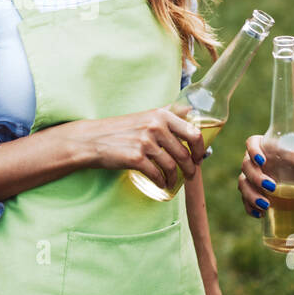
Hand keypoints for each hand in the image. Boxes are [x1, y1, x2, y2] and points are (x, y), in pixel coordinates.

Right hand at [75, 107, 206, 189]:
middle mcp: (155, 126)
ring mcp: (145, 142)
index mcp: (161, 115)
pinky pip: (156, 174)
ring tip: (173, 182)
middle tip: (189, 175)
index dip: (200, 149)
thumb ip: (167, 112)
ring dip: (175, 178)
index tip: (199, 157)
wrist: (92, 139)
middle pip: (184, 153)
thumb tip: (191, 110)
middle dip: (190, 168)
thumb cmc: (122, 129)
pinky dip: (161, 182)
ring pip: (171, 166)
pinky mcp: (135, 158)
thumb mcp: (146, 115)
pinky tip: (161, 184)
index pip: (193, 133)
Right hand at [237, 132, 293, 217]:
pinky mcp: (251, 192)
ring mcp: (250, 177)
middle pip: (246, 166)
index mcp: (265, 147)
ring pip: (243, 184)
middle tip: (272, 187)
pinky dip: (250, 208)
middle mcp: (254, 161)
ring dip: (251, 195)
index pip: (252, 143)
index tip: (263, 161)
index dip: (253, 150)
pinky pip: (245, 200)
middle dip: (256, 178)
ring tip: (266, 206)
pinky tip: (260, 214)